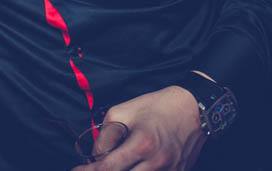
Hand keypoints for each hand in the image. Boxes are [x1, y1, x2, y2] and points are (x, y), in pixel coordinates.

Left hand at [71, 86, 205, 169]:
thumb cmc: (157, 107)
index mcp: (142, 144)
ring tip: (114, 164)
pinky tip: (132, 165)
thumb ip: (106, 135)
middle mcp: (158, 163)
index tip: (76, 170)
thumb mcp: (123, 111)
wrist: (194, 109)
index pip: (108, 168)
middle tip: (92, 169)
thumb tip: (95, 156)